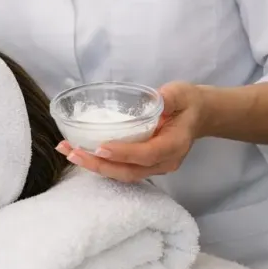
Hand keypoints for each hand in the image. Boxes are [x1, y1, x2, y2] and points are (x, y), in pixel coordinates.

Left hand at [57, 81, 204, 181]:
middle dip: (100, 165)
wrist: (198, 115)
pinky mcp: (144, 164)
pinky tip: (81, 153)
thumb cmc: (187, 103)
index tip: (101, 148)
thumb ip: (169, 98)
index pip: (147, 154)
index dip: (124, 153)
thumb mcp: (180, 94)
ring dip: (95, 166)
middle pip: (130, 171)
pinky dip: (101, 163)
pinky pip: (122, 169)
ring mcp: (155, 167)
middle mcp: (164, 162)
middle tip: (73, 153)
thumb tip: (157, 99)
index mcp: (174, 145)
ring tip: (69, 152)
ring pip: (123, 174)